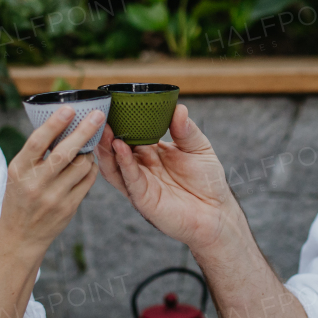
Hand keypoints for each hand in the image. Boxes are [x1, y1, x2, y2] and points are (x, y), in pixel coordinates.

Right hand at [0, 106, 102, 262]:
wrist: (20, 235)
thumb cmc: (19, 197)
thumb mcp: (17, 173)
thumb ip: (34, 153)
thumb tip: (60, 123)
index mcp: (19, 170)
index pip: (38, 142)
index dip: (55, 124)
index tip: (69, 109)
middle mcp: (36, 184)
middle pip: (65, 153)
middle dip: (84, 131)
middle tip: (98, 115)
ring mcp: (54, 197)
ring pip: (81, 166)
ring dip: (89, 151)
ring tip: (88, 144)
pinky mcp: (69, 208)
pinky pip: (88, 181)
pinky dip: (91, 168)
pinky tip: (88, 163)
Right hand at [94, 104, 240, 252]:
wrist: (217, 213)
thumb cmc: (208, 182)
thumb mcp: (199, 148)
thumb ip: (186, 130)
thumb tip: (179, 108)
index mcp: (152, 153)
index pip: (132, 134)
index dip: (122, 122)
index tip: (114, 104)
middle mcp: (141, 167)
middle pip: (117, 149)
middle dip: (109, 133)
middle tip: (101, 115)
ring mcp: (140, 183)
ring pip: (115, 165)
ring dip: (108, 148)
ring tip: (105, 129)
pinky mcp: (143, 199)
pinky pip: (129, 179)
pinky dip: (123, 163)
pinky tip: (121, 147)